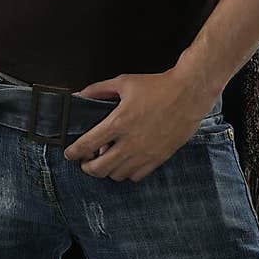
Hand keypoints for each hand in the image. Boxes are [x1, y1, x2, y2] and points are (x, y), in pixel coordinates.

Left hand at [62, 69, 216, 182]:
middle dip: (87, 167)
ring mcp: (145, 153)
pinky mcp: (159, 158)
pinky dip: (126, 173)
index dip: (73, 153)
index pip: (87, 145)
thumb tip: (80, 95)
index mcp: (118, 123)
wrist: (189, 93)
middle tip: (86, 161)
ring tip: (106, 159)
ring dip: (107, 170)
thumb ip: (98, 90)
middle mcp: (130, 142)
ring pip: (117, 175)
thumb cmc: (158, 86)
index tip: (69, 154)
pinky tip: (125, 162)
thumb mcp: (124, 82)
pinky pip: (136, 176)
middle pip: (99, 168)